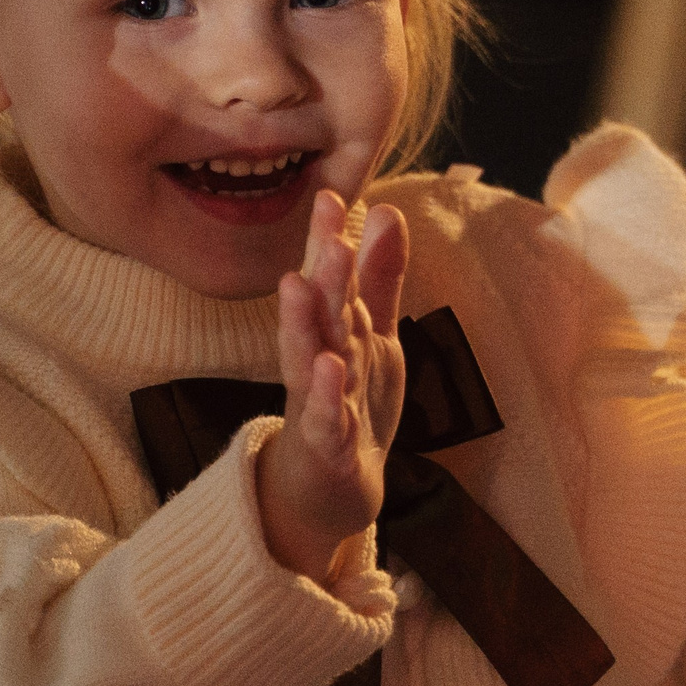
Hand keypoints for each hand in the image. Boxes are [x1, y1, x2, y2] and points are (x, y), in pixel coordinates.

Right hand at [256, 191, 407, 582]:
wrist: (331, 490)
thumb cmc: (352, 402)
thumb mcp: (374, 335)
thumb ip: (379, 277)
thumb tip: (386, 210)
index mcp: (333, 330)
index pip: (329, 279)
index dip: (326, 239)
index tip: (327, 195)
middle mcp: (319, 360)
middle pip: (321, 314)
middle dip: (323, 274)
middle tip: (328, 234)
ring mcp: (318, 404)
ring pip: (310, 361)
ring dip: (304, 325)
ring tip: (300, 286)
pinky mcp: (325, 447)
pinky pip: (325, 421)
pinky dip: (327, 398)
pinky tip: (330, 370)